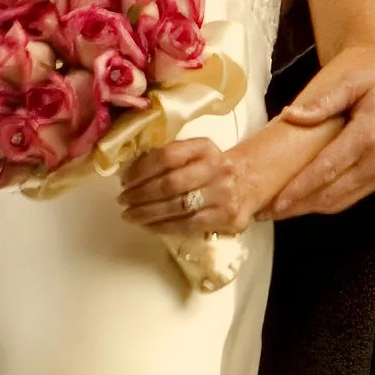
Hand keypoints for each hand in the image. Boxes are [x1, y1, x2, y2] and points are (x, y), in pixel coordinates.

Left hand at [120, 130, 264, 236]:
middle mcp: (217, 168)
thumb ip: (169, 158)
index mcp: (204, 147)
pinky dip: (164, 227)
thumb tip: (130, 174)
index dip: (141, 170)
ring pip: (177, 207)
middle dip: (140, 195)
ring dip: (148, 213)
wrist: (251, 181)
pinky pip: (189, 225)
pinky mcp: (228, 218)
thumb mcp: (196, 153)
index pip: (167, 156)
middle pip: (170, 183)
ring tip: (131, 215)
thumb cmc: (212, 169)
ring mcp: (224, 194)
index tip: (125, 181)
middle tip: (123, 201)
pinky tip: (149, 226)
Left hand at [271, 61, 374, 216]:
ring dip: (307, 211)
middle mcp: (374, 163)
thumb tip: (292, 115)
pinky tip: (306, 203)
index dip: (298, 190)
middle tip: (266, 212)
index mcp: (366, 136)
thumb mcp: (359, 83)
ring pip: (338, 203)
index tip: (275, 201)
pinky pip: (350, 199)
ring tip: (279, 212)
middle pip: (328, 196)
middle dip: (295, 208)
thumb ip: (325, 101)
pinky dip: (326, 205)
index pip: (325, 171)